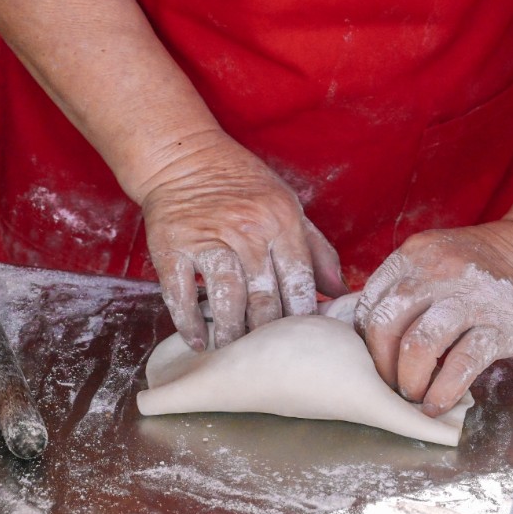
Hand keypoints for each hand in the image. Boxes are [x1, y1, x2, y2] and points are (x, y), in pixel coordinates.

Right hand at [136, 130, 346, 350]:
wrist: (183, 158)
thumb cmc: (242, 186)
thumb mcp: (287, 206)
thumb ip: (316, 250)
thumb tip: (341, 292)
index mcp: (280, 221)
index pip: (298, 278)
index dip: (302, 315)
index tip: (301, 340)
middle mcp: (246, 230)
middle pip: (263, 294)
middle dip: (267, 331)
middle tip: (266, 355)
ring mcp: (207, 238)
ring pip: (226, 295)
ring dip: (230, 330)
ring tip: (232, 350)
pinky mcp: (171, 246)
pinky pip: (180, 292)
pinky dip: (188, 321)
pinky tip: (197, 340)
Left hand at [353, 221, 512, 415]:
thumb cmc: (476, 269)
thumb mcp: (432, 262)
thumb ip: (400, 289)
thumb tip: (365, 337)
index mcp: (413, 256)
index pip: (369, 305)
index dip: (365, 342)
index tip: (374, 361)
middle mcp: (437, 272)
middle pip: (386, 326)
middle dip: (382, 365)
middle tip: (391, 383)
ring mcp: (470, 297)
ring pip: (419, 346)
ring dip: (410, 380)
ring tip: (413, 395)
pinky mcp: (500, 324)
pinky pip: (462, 363)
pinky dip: (444, 390)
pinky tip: (437, 404)